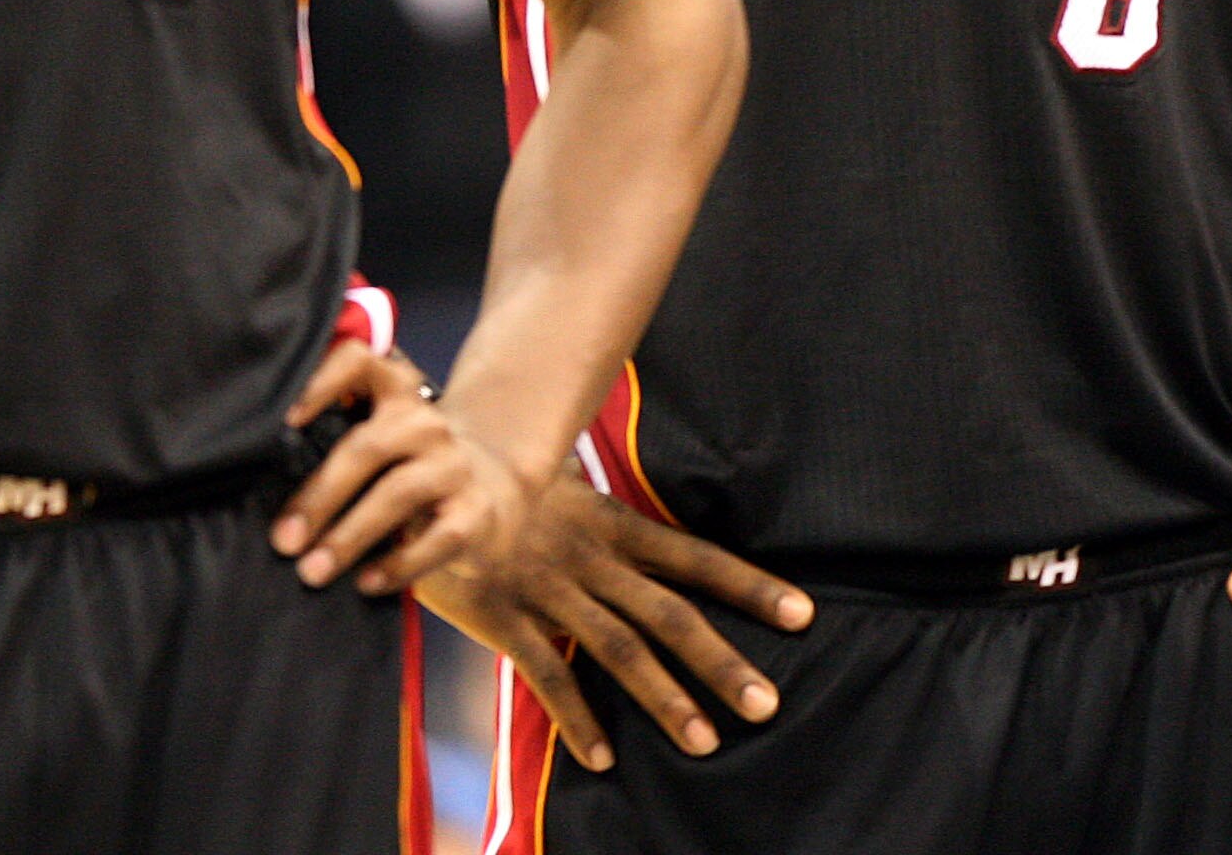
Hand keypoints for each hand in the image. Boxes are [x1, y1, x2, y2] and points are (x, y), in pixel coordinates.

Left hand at [273, 340, 522, 596]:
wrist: (479, 495)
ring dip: (350, 535)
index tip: (285, 420)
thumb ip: (326, 441)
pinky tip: (365, 584)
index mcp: (391, 389)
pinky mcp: (474, 510)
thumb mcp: (369, 438)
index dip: (320, 382)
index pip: (357, 360)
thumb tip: (252, 482)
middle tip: (284, 541)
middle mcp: (423, 419)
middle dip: (320, 498)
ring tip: (313, 571)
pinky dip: (397, 565)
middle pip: (367, 447)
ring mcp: (453, 463)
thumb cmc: (396, 470)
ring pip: (398, 492)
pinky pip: (435, 539)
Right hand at [421, 473, 811, 772]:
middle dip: (721, 661)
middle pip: (669, 614)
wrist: (430, 474)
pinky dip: (575, 716)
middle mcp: (591, 558)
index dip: (749, 585)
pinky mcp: (503, 615)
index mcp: (613, 524)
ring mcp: (548, 589)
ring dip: (664, 698)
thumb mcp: (570, 486)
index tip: (802, 614)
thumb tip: (657, 530)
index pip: (696, 557)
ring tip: (705, 742)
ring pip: (618, 649)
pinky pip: (546, 672)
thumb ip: (614, 517)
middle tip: (768, 705)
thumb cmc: (507, 483)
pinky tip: (601, 758)